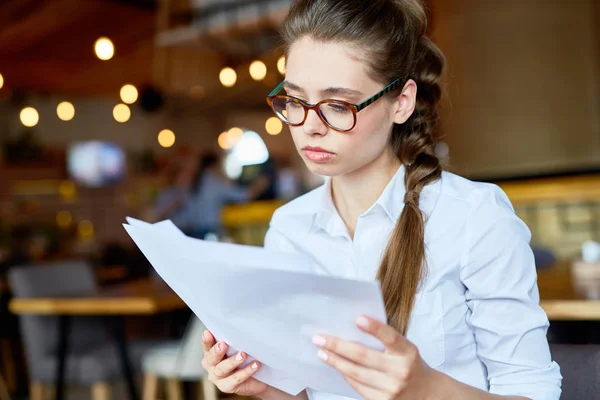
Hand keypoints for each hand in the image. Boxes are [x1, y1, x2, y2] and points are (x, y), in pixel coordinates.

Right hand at [201, 330, 268, 395]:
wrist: (257, 378)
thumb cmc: (245, 358)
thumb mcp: (238, 347)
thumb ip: (234, 341)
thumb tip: (238, 327)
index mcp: (211, 354)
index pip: (207, 346)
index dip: (206, 340)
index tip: (207, 333)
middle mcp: (212, 366)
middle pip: (211, 359)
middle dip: (216, 352)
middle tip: (223, 345)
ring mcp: (218, 378)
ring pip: (222, 370)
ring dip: (232, 361)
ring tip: (243, 355)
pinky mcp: (227, 387)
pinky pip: (235, 379)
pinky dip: (246, 371)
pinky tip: (255, 365)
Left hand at [312, 316, 435, 399]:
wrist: (428, 394)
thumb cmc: (410, 365)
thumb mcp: (405, 349)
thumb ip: (385, 340)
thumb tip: (352, 328)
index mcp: (408, 352)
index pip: (391, 337)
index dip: (375, 328)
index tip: (358, 318)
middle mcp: (401, 371)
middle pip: (363, 356)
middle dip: (338, 346)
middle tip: (319, 338)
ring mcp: (392, 389)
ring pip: (356, 373)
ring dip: (335, 361)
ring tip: (322, 353)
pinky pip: (358, 387)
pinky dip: (346, 375)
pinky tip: (337, 366)